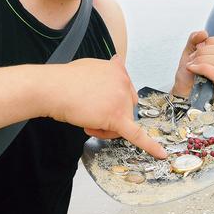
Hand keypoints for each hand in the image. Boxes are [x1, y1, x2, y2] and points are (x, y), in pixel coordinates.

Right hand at [47, 55, 166, 158]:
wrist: (53, 88)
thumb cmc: (65, 80)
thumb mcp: (90, 66)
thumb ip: (108, 68)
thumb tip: (119, 59)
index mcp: (118, 71)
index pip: (125, 92)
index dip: (111, 102)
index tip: (100, 104)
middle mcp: (123, 83)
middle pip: (126, 109)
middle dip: (110, 117)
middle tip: (89, 115)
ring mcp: (121, 99)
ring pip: (122, 124)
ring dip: (105, 128)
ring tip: (86, 120)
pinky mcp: (116, 118)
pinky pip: (136, 135)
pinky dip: (150, 146)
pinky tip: (160, 153)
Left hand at [171, 30, 213, 98]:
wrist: (182, 94)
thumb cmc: (188, 77)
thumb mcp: (189, 53)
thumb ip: (195, 39)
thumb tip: (204, 33)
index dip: (209, 42)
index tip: (198, 50)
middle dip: (202, 53)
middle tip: (192, 61)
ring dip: (200, 61)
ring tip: (192, 67)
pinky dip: (202, 68)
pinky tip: (193, 69)